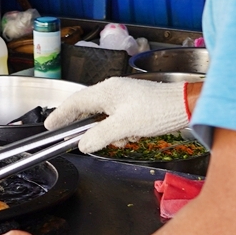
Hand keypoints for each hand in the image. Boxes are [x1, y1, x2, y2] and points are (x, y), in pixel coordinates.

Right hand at [45, 76, 189, 153]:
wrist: (185, 106)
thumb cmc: (156, 112)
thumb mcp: (124, 128)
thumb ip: (100, 136)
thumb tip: (83, 144)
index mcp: (107, 91)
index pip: (75, 102)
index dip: (60, 114)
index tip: (49, 125)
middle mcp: (113, 90)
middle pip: (88, 107)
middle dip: (84, 124)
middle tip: (71, 136)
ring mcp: (125, 96)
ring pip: (105, 115)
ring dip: (108, 130)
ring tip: (123, 139)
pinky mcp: (135, 103)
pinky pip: (119, 117)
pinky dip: (121, 129)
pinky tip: (133, 135)